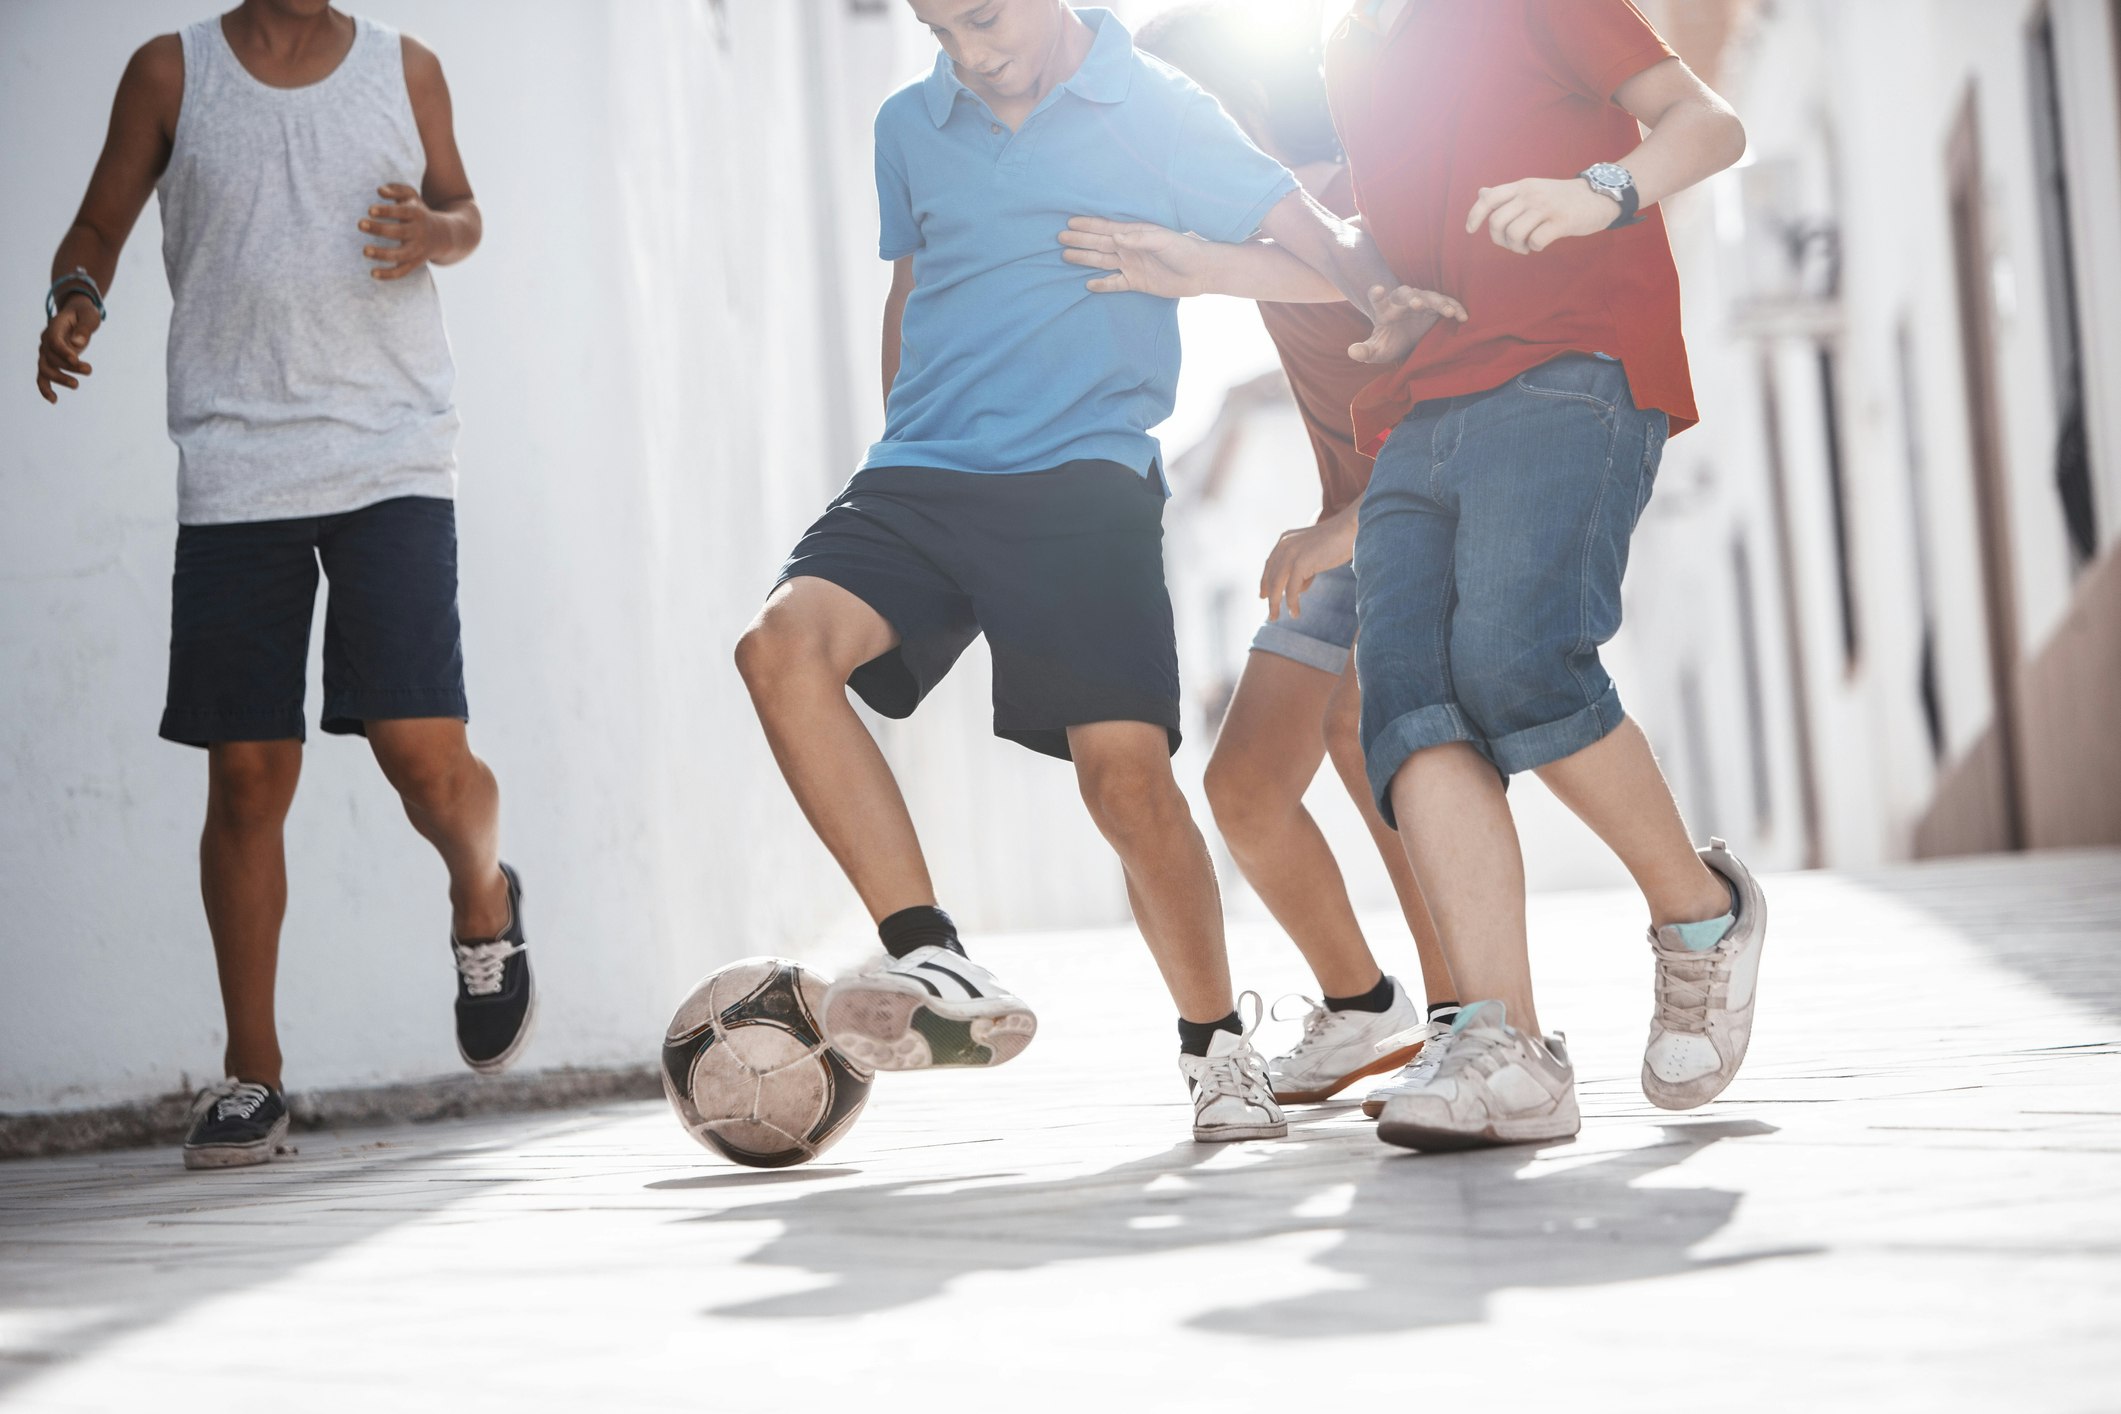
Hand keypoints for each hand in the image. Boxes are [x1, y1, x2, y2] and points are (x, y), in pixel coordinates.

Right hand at [35, 297, 101, 403]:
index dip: (63, 351)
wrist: (76, 314)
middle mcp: (46, 340)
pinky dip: (45, 388)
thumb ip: (84, 328)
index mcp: (54, 327)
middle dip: (69, 366)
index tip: (76, 360)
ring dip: (59, 378)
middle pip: (52, 357)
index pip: (54, 341)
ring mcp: (46, 352)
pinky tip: (54, 400)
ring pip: (45, 368)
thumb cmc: (84, 314)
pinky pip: (42, 376)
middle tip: (89, 370)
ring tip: (76, 385)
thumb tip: (78, 344)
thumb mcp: (89, 316)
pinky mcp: (50, 361)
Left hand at [360, 183, 444, 279]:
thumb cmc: (419, 213)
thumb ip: (396, 190)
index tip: (370, 210)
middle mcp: (419, 233)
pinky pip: (402, 272)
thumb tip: (380, 191)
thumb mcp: (411, 197)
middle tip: (360, 224)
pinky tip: (373, 273)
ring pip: (400, 255)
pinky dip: (388, 275)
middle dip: (379, 229)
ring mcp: (417, 250)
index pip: (402, 212)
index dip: (387, 211)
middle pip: (399, 232)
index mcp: (417, 215)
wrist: (445, 236)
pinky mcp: (415, 263)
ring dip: (382, 254)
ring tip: (365, 250)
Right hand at [1058, 217, 1213, 297]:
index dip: (1088, 225)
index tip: (1069, 222)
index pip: (1106, 228)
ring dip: (1085, 259)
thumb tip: (1115, 235)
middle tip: (1060, 238)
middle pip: (1099, 244)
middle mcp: (1129, 248)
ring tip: (1065, 257)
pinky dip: (1102, 284)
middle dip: (1080, 240)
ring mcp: (1132, 265)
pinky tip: (1088, 285)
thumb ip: (1139, 238)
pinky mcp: (1137, 282)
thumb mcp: (1162, 240)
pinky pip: (1115, 283)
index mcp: (1134, 234)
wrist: (1201, 272)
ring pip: (1102, 262)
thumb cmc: (1184, 250)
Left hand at [1260, 510, 1357, 621]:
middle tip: (1271, 613)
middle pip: (1271, 576)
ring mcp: (1291, 553)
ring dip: (1275, 603)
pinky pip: (1292, 588)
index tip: (1264, 595)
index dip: (1265, 581)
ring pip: (1277, 584)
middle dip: (1269, 596)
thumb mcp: (1315, 554)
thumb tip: (1299, 589)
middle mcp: (1284, 545)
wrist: (1351, 529)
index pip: (1270, 564)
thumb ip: (1304, 568)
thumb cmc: (1338, 541)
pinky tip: (1295, 613)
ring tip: (1276, 617)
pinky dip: (1292, 602)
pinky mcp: (1301, 563)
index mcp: (1285, 540)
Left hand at [1347, 283, 1465, 364]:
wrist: (1406, 339)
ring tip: (1448, 312)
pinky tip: (1463, 317)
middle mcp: (1402, 301)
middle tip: (1417, 303)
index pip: (1377, 299)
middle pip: (1406, 294)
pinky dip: (1455, 308)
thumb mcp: (1377, 350)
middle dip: (1412, 297)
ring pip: (1429, 296)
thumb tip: (1353, 352)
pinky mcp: (1436, 306)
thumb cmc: (1389, 342)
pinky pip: (1447, 303)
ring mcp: (1421, 301)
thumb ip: (1365, 351)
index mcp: (1384, 309)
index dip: (1377, 294)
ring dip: (1438, 302)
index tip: (1378, 290)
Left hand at [1466, 177, 1617, 254]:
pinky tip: (1542, 244)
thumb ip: (1507, 194)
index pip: (1489, 199)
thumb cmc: (1562, 197)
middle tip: (1513, 244)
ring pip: (1514, 234)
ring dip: (1517, 247)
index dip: (1474, 215)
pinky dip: (1535, 248)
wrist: (1599, 196)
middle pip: (1497, 222)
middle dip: (1500, 240)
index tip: (1470, 230)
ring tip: (1528, 246)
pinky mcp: (1561, 221)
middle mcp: (1531, 194)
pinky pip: (1536, 241)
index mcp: (1522, 186)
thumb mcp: (1533, 188)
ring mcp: (1546, 207)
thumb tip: (1481, 193)